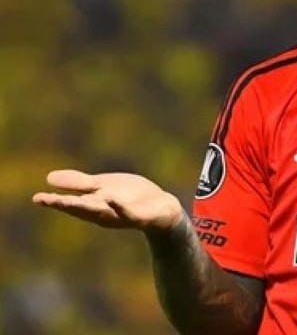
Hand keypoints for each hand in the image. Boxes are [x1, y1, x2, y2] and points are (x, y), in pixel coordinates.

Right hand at [32, 169, 183, 232]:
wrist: (161, 209)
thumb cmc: (130, 197)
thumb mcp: (103, 186)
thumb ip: (78, 184)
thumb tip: (48, 178)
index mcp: (94, 204)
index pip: (71, 202)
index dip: (55, 201)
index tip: (37, 198)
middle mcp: (104, 211)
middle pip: (82, 208)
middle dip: (64, 205)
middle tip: (44, 200)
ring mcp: (120, 214)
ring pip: (101, 211)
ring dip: (85, 207)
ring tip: (67, 201)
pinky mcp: (139, 216)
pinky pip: (128, 212)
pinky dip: (119, 207)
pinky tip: (111, 199)